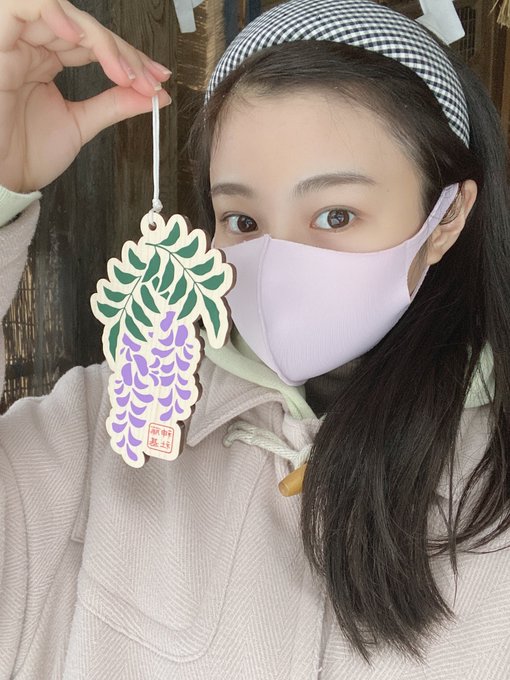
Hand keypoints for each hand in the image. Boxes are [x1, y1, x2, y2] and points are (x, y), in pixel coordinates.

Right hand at [0, 0, 171, 192]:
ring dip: (99, 38)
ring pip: (63, 12)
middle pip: (86, 28)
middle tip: (147, 81)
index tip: (158, 80)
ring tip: (120, 68)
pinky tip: (78, 38)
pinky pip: (20, 6)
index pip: (96, 44)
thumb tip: (157, 95)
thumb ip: (116, 104)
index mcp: (48, 61)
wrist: (2, 178)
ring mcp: (16, 42)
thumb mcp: (82, 124)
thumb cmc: (28, 154)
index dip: (131, 57)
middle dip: (124, 53)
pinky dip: (53, 12)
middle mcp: (33, 47)